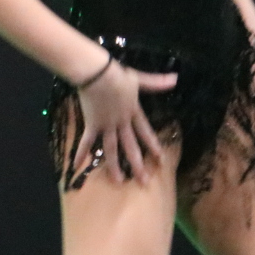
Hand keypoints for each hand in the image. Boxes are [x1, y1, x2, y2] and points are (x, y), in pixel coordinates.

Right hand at [73, 57, 177, 184]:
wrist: (97, 74)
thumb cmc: (116, 73)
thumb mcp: (139, 78)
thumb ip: (156, 82)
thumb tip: (176, 78)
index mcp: (133, 112)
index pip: (145, 132)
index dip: (153, 145)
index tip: (161, 159)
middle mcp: (122, 122)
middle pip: (131, 146)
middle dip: (138, 164)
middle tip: (143, 181)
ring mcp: (107, 125)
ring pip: (112, 149)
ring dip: (114, 166)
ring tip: (118, 181)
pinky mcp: (92, 124)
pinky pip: (87, 141)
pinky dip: (82, 153)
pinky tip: (78, 165)